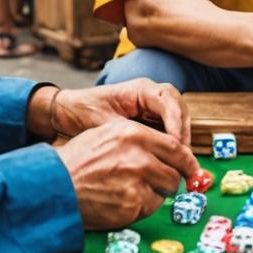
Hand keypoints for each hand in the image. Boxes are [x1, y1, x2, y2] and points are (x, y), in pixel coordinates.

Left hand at [39, 79, 194, 149]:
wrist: (68, 112)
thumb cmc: (83, 112)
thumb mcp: (105, 124)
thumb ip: (128, 134)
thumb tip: (150, 151)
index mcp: (141, 89)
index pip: (169, 100)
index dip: (176, 123)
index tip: (177, 145)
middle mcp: (151, 95)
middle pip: (179, 109)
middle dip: (183, 133)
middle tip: (183, 158)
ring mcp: (152, 107)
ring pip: (178, 120)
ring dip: (180, 141)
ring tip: (178, 163)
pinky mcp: (150, 120)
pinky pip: (168, 130)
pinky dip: (171, 145)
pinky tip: (168, 162)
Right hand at [55, 118, 194, 228]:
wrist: (53, 185)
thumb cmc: (78, 161)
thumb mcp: (107, 136)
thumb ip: (140, 140)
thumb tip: (172, 150)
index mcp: (133, 134)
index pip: (176, 147)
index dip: (187, 161)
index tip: (192, 170)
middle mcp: (138, 156)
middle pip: (175, 172)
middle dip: (171, 181)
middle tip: (160, 185)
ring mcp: (136, 181)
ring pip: (165, 192)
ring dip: (155, 194)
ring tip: (130, 192)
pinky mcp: (131, 204)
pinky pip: (149, 208)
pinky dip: (140, 208)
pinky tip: (121, 202)